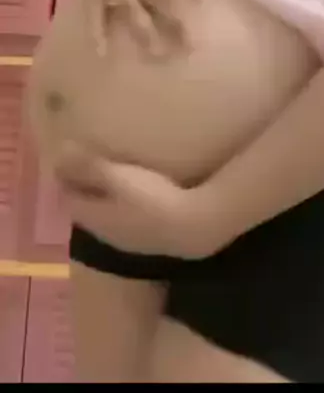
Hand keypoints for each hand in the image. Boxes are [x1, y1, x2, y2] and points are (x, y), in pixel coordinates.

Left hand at [55, 143, 225, 259]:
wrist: (194, 227)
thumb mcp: (118, 177)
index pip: (68, 200)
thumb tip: (60, 151)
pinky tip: (139, 193)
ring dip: (105, 198)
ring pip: (107, 216)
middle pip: (87, 209)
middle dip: (85, 188)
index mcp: (94, 217)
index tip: (69, 159)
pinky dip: (124, 205)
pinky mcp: (148, 240)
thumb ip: (89, 165)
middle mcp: (106, 233)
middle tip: (90, 163)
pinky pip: (126, 220)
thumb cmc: (153, 199)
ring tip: (114, 175)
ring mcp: (128, 240)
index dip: (66, 180)